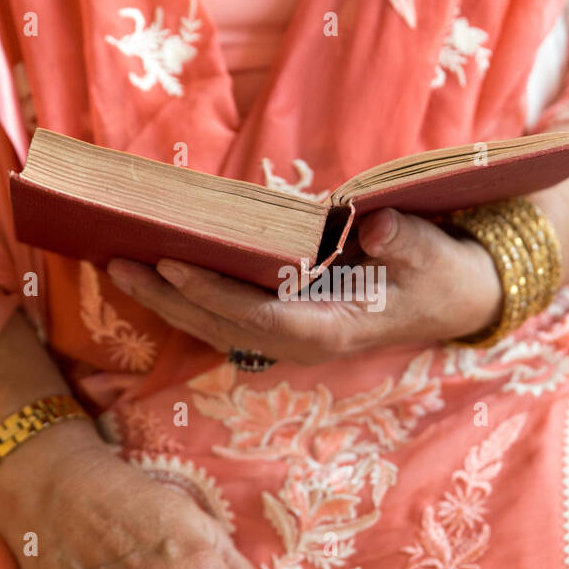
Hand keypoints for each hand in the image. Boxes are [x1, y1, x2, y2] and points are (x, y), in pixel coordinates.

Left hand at [106, 209, 503, 364]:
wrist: (451, 300)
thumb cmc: (439, 274)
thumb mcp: (433, 254)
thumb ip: (405, 242)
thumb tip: (373, 226)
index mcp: (333, 330)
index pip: (261, 317)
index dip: (213, 293)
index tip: (172, 262)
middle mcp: (302, 342)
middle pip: (222, 327)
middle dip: (168, 299)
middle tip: (117, 264)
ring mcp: (290, 339)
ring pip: (216, 328)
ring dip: (167, 302)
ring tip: (118, 267)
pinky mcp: (284, 325)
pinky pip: (226, 318)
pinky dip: (188, 299)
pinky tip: (156, 275)